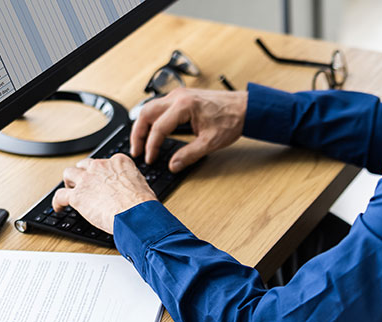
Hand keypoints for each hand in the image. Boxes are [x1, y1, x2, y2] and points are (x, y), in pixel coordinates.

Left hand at [52, 154, 156, 232]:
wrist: (135, 214)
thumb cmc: (142, 204)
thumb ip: (131, 182)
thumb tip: (130, 190)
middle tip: (85, 183)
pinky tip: (58, 207)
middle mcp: (100, 166)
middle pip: (85, 165)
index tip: (103, 178)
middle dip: (83, 173)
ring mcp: (86, 180)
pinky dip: (57, 202)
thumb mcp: (142, 185)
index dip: (102, 171)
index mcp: (119, 162)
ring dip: (69, 181)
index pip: (106, 161)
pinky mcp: (77, 195)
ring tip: (70, 189)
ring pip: (69, 174)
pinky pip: (60, 195)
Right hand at [131, 88, 247, 172]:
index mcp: (184, 106)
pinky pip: (159, 107)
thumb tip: (173, 165)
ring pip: (150, 108)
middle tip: (136, 151)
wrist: (245, 107)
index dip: (151, 146)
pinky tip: (153, 131)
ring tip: (141, 143)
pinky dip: (152, 119)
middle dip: (138, 134)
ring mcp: (179, 95)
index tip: (150, 158)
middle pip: (146, 113)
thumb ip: (189, 155)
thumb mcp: (210, 142)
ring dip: (143, 125)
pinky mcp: (182, 97)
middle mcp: (178, 97)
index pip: (158, 128)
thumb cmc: (232, 120)